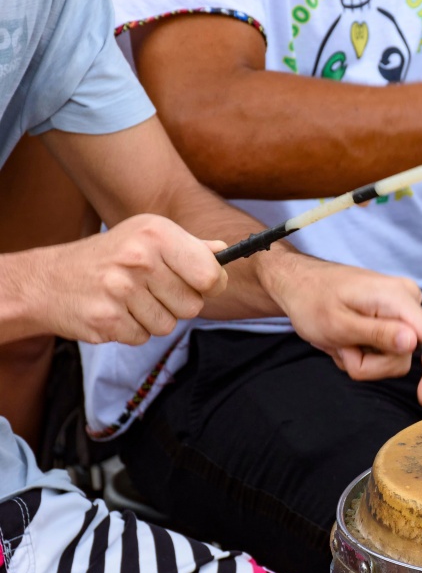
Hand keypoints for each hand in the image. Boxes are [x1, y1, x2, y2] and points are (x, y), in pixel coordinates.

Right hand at [30, 214, 226, 344]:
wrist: (46, 281)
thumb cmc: (107, 257)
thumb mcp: (146, 236)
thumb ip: (189, 246)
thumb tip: (224, 251)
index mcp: (156, 233)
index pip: (210, 274)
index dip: (211, 285)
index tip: (200, 285)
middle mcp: (139, 258)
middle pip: (193, 306)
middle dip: (178, 304)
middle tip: (152, 291)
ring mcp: (120, 290)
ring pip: (169, 325)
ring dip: (153, 319)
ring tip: (130, 300)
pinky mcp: (107, 319)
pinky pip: (144, 338)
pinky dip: (132, 330)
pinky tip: (115, 312)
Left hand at [270, 258, 421, 404]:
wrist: (299, 284)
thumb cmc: (312, 300)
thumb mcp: (339, 324)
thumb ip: (378, 334)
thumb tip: (413, 343)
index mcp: (398, 297)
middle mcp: (406, 300)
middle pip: (406, 355)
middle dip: (372, 363)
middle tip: (344, 349)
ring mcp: (399, 308)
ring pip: (394, 357)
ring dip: (364, 359)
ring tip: (342, 342)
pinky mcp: (392, 317)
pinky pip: (386, 349)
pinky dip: (363, 352)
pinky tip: (346, 339)